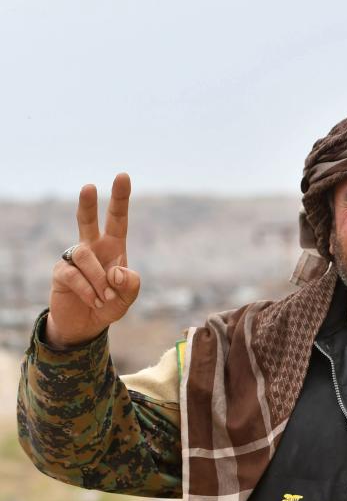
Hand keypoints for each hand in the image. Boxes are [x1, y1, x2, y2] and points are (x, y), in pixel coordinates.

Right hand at [45, 173, 141, 347]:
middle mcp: (92, 247)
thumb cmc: (110, 305)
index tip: (122, 176)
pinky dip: (89, 291)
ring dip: (99, 279)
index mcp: (113, 247)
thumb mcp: (128, 297)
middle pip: (87, 220)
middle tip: (90, 186)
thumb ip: (131, 284)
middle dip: (88, 203)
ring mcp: (74, 258)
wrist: (86, 324)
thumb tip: (116, 270)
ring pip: (85, 255)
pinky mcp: (61, 272)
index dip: (120, 198)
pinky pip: (75, 275)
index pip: (118, 219)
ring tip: (105, 298)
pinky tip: (95, 301)